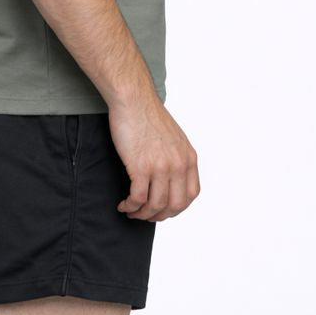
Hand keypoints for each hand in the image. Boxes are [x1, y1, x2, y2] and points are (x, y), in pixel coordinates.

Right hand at [108, 93, 199, 221]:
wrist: (133, 99)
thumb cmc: (148, 115)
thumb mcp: (174, 137)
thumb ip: (177, 157)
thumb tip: (170, 177)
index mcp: (188, 157)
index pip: (191, 194)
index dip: (177, 207)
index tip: (164, 209)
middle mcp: (178, 164)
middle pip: (175, 205)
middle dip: (159, 215)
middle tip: (146, 215)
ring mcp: (161, 167)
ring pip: (156, 205)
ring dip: (142, 214)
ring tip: (132, 211)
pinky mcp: (141, 167)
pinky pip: (138, 198)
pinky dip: (130, 206)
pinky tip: (124, 204)